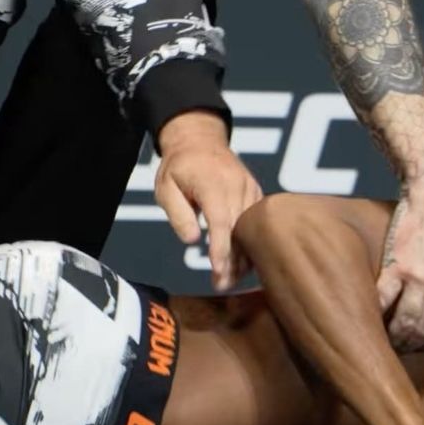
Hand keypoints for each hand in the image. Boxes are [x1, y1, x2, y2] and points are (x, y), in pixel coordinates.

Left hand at [155, 110, 262, 289]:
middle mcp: (237, 185)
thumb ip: (178, 213)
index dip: (221, 249)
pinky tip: (243, 260)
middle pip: (240, 230)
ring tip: (231, 279)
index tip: (219, 271)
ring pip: (253, 228)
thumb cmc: (179, 166)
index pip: (221, 221)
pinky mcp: (256, 192)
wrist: (200, 139)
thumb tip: (193, 240)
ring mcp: (250, 188)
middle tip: (221, 285)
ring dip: (244, 255)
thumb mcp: (165, 187)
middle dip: (233, 261)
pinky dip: (252, 241)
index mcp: (213, 183)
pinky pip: (258, 221)